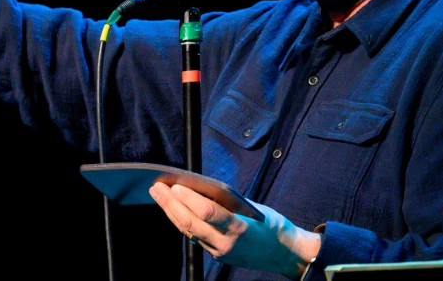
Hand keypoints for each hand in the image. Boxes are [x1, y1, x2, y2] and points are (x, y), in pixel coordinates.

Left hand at [149, 182, 320, 279]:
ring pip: (188, 231)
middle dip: (171, 204)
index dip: (189, 199)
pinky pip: (194, 237)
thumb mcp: (252, 208)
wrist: (285, 254)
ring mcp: (220, 253)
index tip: (175, 186)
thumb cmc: (272, 225)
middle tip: (157, 188)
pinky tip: (173, 209)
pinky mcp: (217, 257)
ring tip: (159, 195)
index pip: (207, 212)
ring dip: (171, 212)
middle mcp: (226, 243)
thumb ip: (227, 202)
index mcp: (239, 228)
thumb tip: (199, 189)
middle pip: (191, 223)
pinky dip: (182, 221)